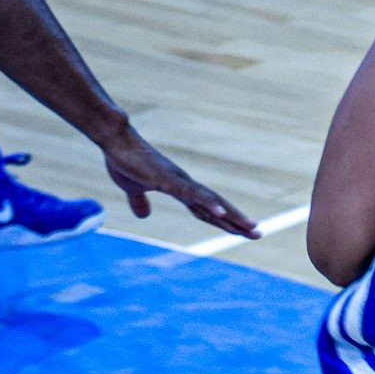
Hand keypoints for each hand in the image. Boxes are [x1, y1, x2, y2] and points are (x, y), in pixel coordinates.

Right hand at [100, 123, 258, 237]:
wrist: (116, 140)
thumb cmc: (124, 160)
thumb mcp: (132, 188)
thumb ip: (140, 202)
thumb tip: (143, 216)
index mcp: (179, 189)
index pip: (206, 210)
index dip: (224, 222)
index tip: (241, 231)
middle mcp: (184, 185)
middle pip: (216, 206)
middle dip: (237, 221)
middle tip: (258, 233)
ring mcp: (178, 182)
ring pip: (210, 201)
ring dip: (231, 215)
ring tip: (249, 226)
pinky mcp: (167, 180)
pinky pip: (191, 194)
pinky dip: (208, 203)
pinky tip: (221, 213)